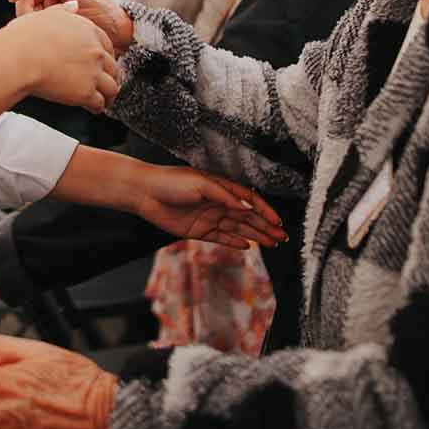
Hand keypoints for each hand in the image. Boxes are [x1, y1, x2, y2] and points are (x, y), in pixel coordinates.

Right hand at [0, 3, 117, 111]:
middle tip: (104, 84)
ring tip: (104, 101)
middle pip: (112, 67)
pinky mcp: (85, 92)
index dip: (105, 57)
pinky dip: (97, 107)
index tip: (101, 65)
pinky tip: (93, 109)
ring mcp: (92, 72)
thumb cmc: (25, 37)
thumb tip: (74, 5)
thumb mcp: (46, 16)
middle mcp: (95, 50)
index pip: (107, 45)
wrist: (18, 59)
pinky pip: (99, 103)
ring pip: (111, 87)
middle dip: (109, 76)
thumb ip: (64, 11)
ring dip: (108, 95)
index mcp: (88, 30)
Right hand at [8, 0, 134, 52]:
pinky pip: (34, 21)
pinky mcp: (50, 18)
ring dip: (32, 18)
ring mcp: (50, 2)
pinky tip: (48, 33)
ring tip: (49, 27)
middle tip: (33, 21)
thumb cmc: (104, 12)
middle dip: (26, 5)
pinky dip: (36, 27)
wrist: (115, 36)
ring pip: (27, 8)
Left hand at [129, 164, 287, 249]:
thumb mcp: (201, 184)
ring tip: (272, 243)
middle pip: (248, 217)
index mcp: (221, 188)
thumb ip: (225, 196)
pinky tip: (247, 246)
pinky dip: (235, 242)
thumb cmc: (171, 182)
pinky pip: (222, 238)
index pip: (249, 200)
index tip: (278, 222)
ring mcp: (210, 217)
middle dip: (266, 226)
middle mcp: (218, 203)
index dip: (265, 211)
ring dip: (256, 235)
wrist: (146, 193)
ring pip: (238, 228)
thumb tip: (247, 207)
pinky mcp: (199, 230)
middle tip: (282, 237)